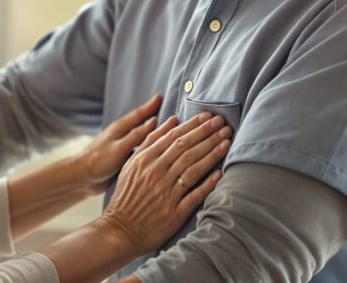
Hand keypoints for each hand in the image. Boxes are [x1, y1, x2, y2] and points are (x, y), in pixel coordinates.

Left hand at [69, 95, 163, 193]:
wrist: (82, 178)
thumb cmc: (98, 161)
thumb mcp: (120, 147)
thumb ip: (136, 135)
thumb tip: (154, 120)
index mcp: (120, 128)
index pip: (139, 114)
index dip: (150, 106)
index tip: (160, 96)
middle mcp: (122, 135)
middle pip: (141, 123)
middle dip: (153, 116)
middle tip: (165, 109)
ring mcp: (121, 146)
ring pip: (140, 137)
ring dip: (151, 132)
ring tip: (164, 129)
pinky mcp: (122, 158)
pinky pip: (138, 149)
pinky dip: (147, 146)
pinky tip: (153, 150)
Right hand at [96, 112, 231, 256]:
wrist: (120, 230)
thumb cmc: (127, 195)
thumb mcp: (131, 165)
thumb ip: (150, 142)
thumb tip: (171, 121)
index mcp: (145, 160)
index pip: (174, 137)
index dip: (193, 126)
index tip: (208, 116)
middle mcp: (156, 174)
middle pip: (186, 149)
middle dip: (206, 134)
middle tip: (223, 123)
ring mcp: (166, 193)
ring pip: (193, 167)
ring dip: (212, 152)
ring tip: (226, 141)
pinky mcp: (174, 212)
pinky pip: (195, 194)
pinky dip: (208, 183)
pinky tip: (220, 173)